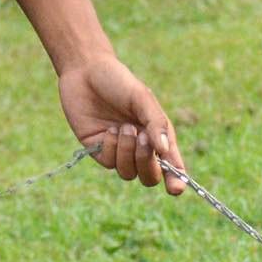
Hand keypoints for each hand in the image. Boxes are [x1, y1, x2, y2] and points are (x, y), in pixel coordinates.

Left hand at [59, 57, 186, 194]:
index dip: (176, 181)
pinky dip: (111, 147)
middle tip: (143, 139)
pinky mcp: (98, 151)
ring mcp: (119, 151)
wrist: (85, 71)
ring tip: (122, 127)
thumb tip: (164, 151)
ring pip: (128, 173)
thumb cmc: (118, 82)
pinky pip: (109, 162)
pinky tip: (108, 129)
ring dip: (127, 151)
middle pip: (149, 177)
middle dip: (146, 163)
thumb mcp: (141, 98)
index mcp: (158, 136)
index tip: (176, 189)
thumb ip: (155, 123)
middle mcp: (140, 148)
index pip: (171, 165)